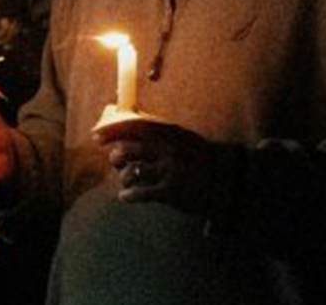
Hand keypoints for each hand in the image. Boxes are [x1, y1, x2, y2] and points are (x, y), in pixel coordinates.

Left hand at [95, 120, 228, 211]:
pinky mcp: (172, 191)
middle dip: (116, 158)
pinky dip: (129, 195)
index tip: (95, 137)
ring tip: (126, 182)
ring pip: (132, 172)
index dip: (112, 132)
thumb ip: (160, 134)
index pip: (134, 128)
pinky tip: (125, 197)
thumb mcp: (184, 138)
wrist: (230, 180)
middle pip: (128, 150)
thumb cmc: (202, 159)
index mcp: (171, 134)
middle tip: (116, 162)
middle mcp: (168, 150)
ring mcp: (170, 170)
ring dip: (124, 178)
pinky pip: (141, 192)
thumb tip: (130, 131)